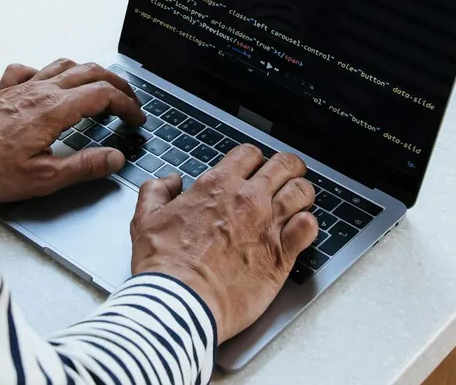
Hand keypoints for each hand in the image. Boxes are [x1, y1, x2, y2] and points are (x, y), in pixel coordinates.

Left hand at [0, 59, 144, 202]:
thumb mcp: (43, 178)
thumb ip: (83, 166)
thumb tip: (114, 158)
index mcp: (54, 110)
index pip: (103, 95)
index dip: (126, 105)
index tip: (136, 119)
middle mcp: (39, 91)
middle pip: (90, 71)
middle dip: (116, 84)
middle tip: (129, 101)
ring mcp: (21, 88)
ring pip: (64, 65)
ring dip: (89, 73)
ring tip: (100, 88)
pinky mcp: (3, 92)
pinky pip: (30, 70)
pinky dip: (48, 73)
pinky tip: (49, 85)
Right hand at [129, 146, 317, 340]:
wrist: (181, 303)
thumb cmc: (164, 266)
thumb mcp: (145, 220)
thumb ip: (156, 192)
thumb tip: (169, 182)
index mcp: (217, 186)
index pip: (249, 153)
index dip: (253, 159)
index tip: (253, 168)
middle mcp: (247, 199)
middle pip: (284, 165)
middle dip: (288, 167)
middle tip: (287, 176)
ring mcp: (268, 225)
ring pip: (302, 191)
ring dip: (302, 193)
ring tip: (298, 201)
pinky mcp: (282, 255)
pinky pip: (310, 226)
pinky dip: (308, 224)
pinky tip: (300, 229)